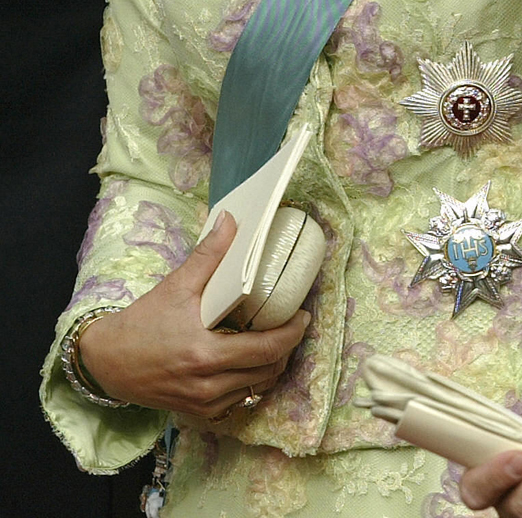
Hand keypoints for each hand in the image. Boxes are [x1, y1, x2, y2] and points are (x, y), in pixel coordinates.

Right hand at [77, 210, 309, 420]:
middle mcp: (207, 385)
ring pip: (257, 389)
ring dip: (273, 365)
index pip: (266, 349)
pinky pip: (239, 400)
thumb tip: (231, 219)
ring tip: (279, 339)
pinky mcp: (197, 411)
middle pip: (268, 371)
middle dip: (288, 347)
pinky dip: (254, 381)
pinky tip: (254, 361)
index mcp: (205, 354)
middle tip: (295, 324)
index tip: (305, 315)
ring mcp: (203, 402)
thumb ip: (208, 255)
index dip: (292, 333)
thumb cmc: (141, 323)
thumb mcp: (176, 285)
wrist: (107, 363)